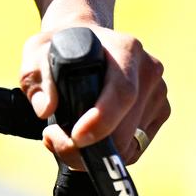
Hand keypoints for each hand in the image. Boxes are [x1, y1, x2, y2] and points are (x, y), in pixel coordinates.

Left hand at [19, 15, 168, 171]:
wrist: (84, 41)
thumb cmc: (60, 47)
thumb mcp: (37, 52)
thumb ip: (36, 77)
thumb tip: (46, 108)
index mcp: (126, 49)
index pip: (123, 92)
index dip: (102, 120)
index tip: (76, 137)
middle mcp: (149, 70)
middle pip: (127, 128)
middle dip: (89, 148)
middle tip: (54, 140)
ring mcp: (158, 93)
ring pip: (130, 146)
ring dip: (96, 154)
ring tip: (65, 138)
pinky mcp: (159, 112)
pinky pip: (135, 148)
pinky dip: (110, 154)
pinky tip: (87, 139)